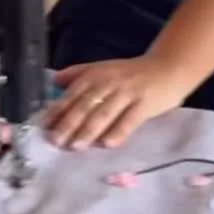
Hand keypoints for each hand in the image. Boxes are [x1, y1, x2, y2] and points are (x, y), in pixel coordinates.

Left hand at [42, 54, 189, 149]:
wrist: (168, 67)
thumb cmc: (130, 73)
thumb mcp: (103, 68)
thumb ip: (79, 74)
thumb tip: (54, 81)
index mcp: (96, 74)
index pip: (73, 93)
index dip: (59, 109)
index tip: (45, 125)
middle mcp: (109, 82)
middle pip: (86, 104)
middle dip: (69, 123)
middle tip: (56, 140)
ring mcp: (128, 93)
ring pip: (105, 112)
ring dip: (89, 129)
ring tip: (76, 145)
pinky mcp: (146, 104)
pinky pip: (130, 119)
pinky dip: (118, 131)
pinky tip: (108, 144)